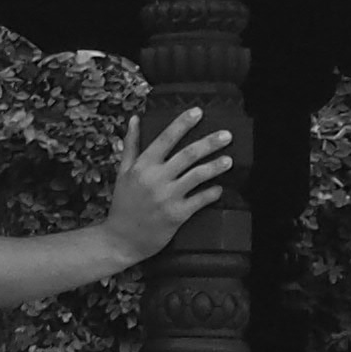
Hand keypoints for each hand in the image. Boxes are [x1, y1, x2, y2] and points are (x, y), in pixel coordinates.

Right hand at [104, 108, 240, 262]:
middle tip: (227, 134)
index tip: (198, 111)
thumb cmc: (123, 204)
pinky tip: (219, 188)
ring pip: (197, 176)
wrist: (121, 239)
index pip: (165, 138)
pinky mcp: (176, 215)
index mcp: (142, 166)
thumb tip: (135, 118)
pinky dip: (211, 193)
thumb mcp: (122, 172)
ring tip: (229, 160)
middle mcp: (155, 179)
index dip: (183, 123)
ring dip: (216, 166)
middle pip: (188, 154)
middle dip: (210, 142)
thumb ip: (131, 145)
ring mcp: (167, 197)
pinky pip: (199, 200)